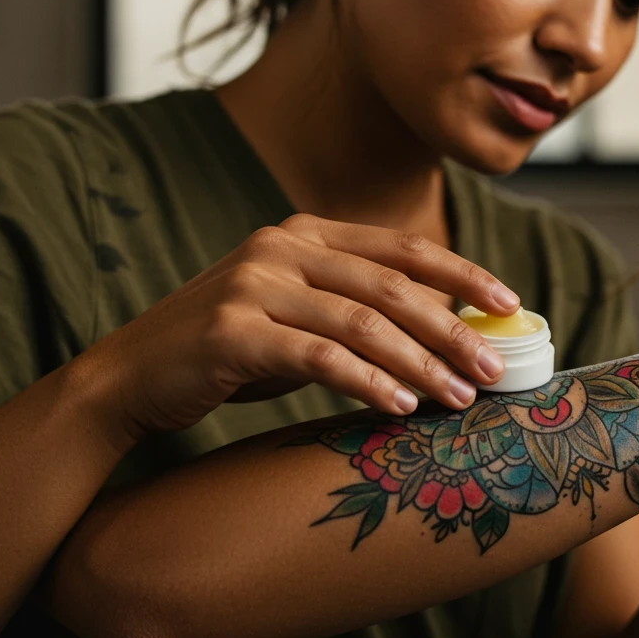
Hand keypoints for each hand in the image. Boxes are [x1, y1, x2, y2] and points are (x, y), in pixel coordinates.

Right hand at [74, 213, 519, 437]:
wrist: (129, 378)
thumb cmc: (228, 351)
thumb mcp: (294, 312)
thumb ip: (353, 307)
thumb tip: (445, 328)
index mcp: (304, 232)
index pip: (401, 248)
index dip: (461, 273)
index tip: (509, 303)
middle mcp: (280, 247)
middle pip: (391, 286)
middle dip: (453, 328)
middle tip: (494, 367)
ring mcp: (253, 284)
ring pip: (362, 323)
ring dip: (421, 362)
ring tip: (461, 397)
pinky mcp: (232, 331)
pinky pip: (319, 357)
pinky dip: (367, 381)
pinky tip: (401, 405)